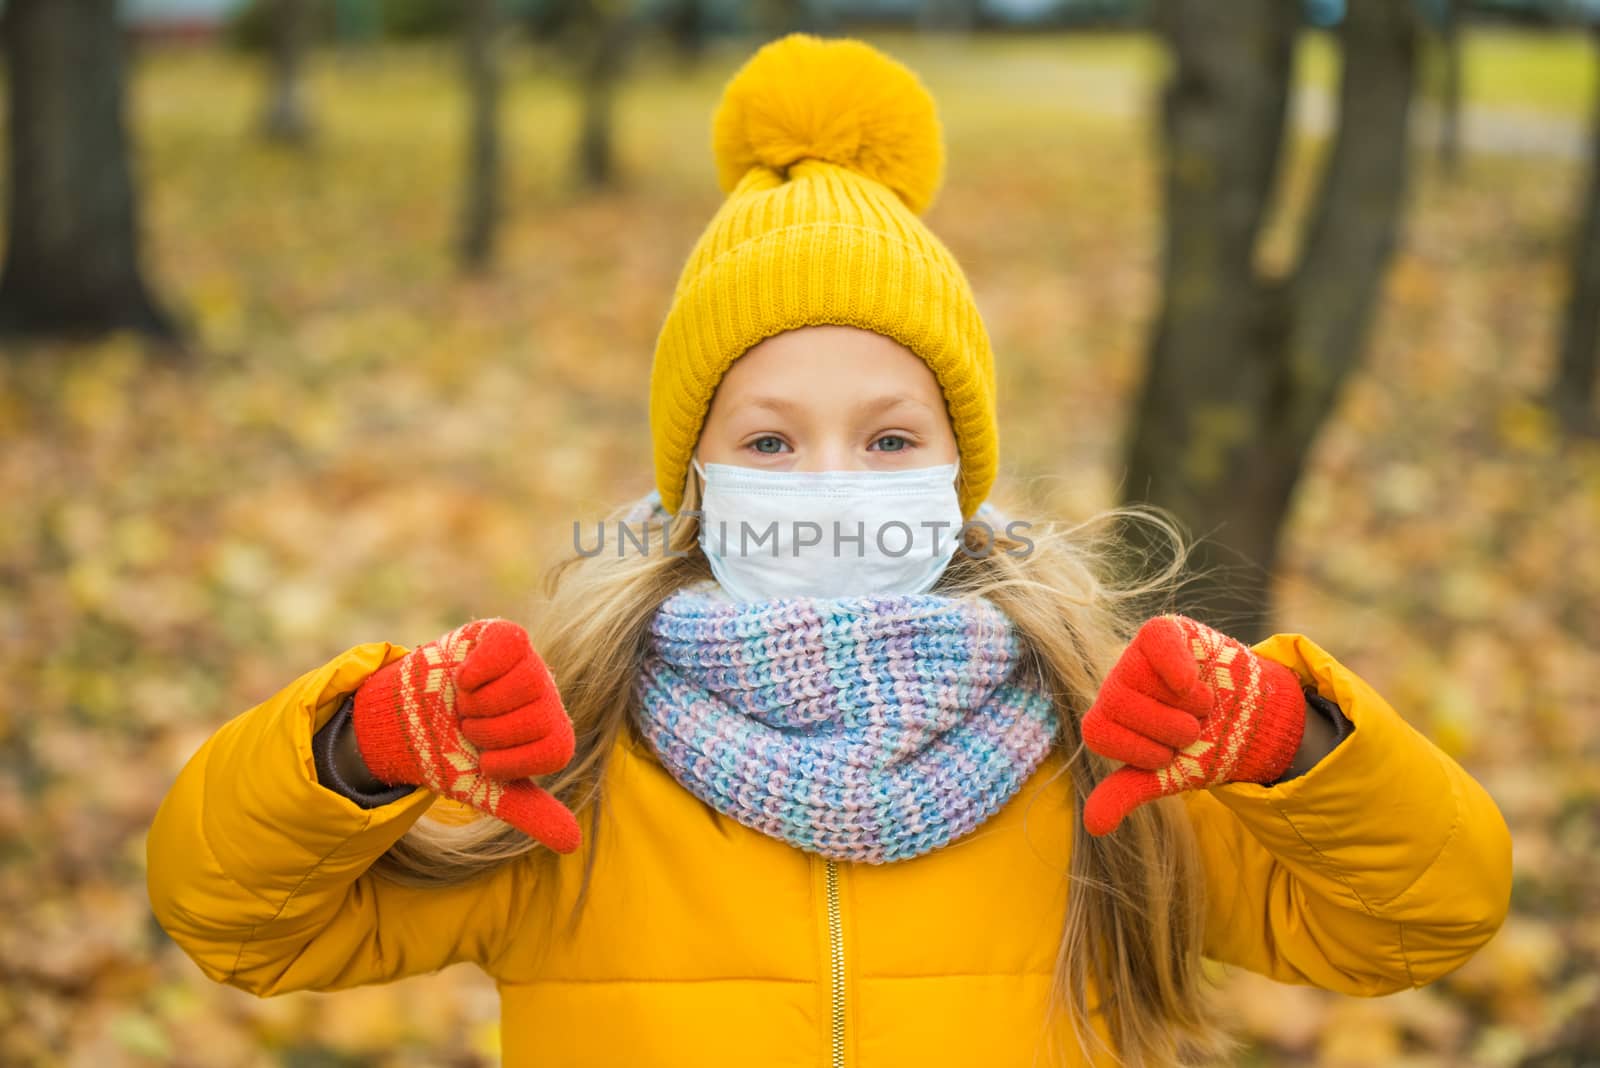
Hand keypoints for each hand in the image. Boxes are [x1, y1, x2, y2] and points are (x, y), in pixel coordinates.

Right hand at [352, 619, 580, 852]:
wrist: (407, 723)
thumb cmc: (453, 754)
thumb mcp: (490, 788)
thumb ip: (531, 812)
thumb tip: (572, 844)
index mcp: (554, 730)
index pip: (556, 749)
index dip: (510, 761)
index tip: (485, 761)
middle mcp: (549, 694)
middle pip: (538, 715)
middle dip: (488, 731)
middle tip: (469, 727)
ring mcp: (528, 662)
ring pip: (525, 682)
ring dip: (478, 701)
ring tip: (465, 703)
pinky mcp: (503, 636)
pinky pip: (510, 644)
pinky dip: (479, 668)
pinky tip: (463, 677)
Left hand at [1080, 614, 1306, 836]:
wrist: (1250, 722)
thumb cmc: (1202, 747)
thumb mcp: (1165, 775)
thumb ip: (1127, 792)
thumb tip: (1094, 826)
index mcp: (1107, 717)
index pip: (1098, 731)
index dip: (1139, 750)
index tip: (1168, 756)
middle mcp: (1116, 682)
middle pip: (1116, 702)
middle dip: (1168, 728)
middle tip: (1193, 729)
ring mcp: (1138, 654)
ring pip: (1143, 677)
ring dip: (1188, 703)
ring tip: (1203, 706)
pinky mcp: (1165, 633)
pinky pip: (1157, 640)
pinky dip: (1173, 663)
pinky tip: (1189, 679)